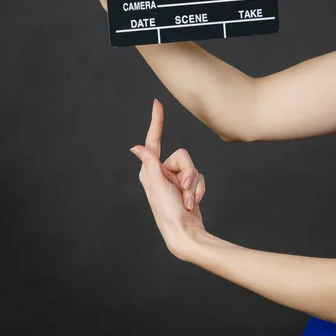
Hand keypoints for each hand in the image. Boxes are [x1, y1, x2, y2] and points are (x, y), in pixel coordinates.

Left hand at [130, 99, 206, 258]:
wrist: (185, 233)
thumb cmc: (168, 211)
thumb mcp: (157, 185)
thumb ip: (150, 163)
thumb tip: (136, 147)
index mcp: (150, 170)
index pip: (154, 140)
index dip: (156, 121)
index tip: (157, 103)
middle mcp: (161, 172)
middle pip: (183, 155)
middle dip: (188, 172)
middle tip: (184, 188)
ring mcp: (175, 179)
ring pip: (193, 167)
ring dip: (194, 185)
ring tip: (189, 201)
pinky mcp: (188, 185)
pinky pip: (200, 177)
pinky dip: (199, 190)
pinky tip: (193, 203)